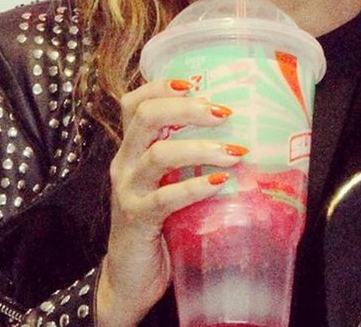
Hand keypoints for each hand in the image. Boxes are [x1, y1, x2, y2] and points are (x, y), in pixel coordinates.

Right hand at [95, 78, 246, 325]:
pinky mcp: (136, 219)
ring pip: (158, 154)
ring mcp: (127, 190)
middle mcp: (124, 163)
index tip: (194, 81)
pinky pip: (166, 197)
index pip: (134, 103)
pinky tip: (220, 182)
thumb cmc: (158, 223)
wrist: (129, 278)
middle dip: (186, 109)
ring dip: (200, 148)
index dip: (160, 86)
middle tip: (223, 112)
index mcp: (131, 148)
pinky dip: (195, 186)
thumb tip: (237, 132)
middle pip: (145, 117)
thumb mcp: (167, 182)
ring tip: (234, 150)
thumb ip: (186, 158)